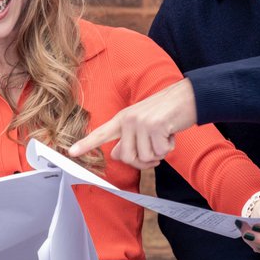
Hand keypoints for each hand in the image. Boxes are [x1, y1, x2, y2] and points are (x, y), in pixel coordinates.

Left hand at [68, 79, 196, 168]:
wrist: (188, 98)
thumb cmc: (166, 113)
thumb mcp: (142, 124)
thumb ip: (128, 139)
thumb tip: (115, 154)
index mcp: (122, 119)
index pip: (100, 133)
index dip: (86, 144)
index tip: (71, 153)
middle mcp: (128, 120)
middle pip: (126, 158)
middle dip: (143, 162)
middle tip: (156, 151)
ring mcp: (140, 122)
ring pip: (145, 158)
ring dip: (159, 153)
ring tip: (164, 137)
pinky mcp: (154, 126)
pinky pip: (159, 152)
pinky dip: (169, 148)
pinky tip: (171, 134)